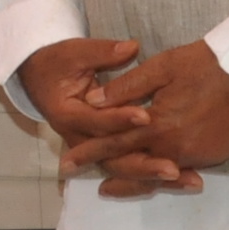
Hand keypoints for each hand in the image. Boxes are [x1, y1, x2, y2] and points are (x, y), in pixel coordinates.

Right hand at [14, 36, 193, 195]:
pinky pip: (129, 167)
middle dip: (144, 165)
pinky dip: (153, 176)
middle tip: (174, 168)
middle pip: (112, 158)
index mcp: (67, 114)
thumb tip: (131, 48)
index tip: (147, 116)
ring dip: (154, 178)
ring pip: (123, 169)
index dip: (120, 119)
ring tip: (187, 181)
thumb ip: (103, 52)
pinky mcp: (105, 150)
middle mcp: (78, 138)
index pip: (96, 122)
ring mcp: (92, 148)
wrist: (41, 77)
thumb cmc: (59, 62)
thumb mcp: (75, 52)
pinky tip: (181, 179)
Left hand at [61, 40, 228, 193]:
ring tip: (108, 187)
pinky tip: (151, 176)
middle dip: (103, 171)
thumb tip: (93, 100)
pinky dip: (159, 177)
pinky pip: (177, 172)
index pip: (114, 141)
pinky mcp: (211, 157)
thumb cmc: (207, 66)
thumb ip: (127, 87)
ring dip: (130, 179)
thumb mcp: (163, 67)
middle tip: (76, 176)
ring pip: (154, 174)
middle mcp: (173, 147)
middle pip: (131, 166)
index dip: (89, 151)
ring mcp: (194, 156)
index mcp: (157, 124)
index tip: (66, 161)